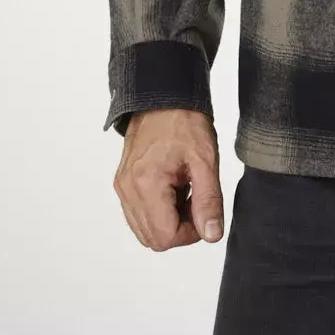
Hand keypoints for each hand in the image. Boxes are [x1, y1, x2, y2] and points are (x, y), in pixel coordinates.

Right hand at [112, 108, 224, 250]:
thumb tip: (212, 235)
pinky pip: (138, 213)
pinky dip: (158, 210)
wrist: (165, 96)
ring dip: (168, 220)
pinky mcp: (123, 183)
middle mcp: (127, 189)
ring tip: (185, 190)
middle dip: (180, 228)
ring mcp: (122, 187)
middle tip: (196, 199)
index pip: (165, 237)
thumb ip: (209, 200)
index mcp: (146, 183)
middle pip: (152, 238)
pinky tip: (174, 188)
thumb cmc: (185, 121)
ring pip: (144, 229)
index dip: (190, 232)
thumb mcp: (205, 159)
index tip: (204, 210)